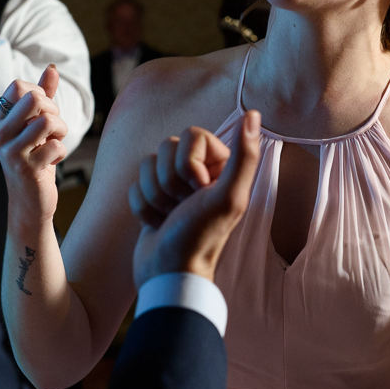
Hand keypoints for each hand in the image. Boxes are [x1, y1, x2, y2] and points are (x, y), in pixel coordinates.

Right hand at [0, 65, 68, 219]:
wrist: (30, 199)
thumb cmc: (34, 156)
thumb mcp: (36, 123)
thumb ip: (43, 95)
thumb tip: (51, 68)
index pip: (19, 86)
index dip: (39, 94)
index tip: (41, 113)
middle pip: (35, 99)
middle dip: (54, 110)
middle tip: (53, 127)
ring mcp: (11, 152)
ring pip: (48, 121)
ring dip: (61, 130)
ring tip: (55, 141)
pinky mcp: (27, 169)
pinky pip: (56, 146)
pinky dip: (61, 151)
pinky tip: (52, 160)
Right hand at [129, 111, 260, 285]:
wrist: (169, 274)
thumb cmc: (201, 237)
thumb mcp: (229, 197)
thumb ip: (244, 156)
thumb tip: (254, 114)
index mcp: (221, 166)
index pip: (191, 134)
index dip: (188, 163)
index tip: (199, 190)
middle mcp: (199, 172)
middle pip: (166, 147)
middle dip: (169, 181)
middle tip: (183, 206)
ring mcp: (174, 186)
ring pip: (148, 164)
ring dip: (155, 195)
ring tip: (170, 217)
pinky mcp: (153, 198)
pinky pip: (135, 184)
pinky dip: (143, 207)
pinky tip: (157, 223)